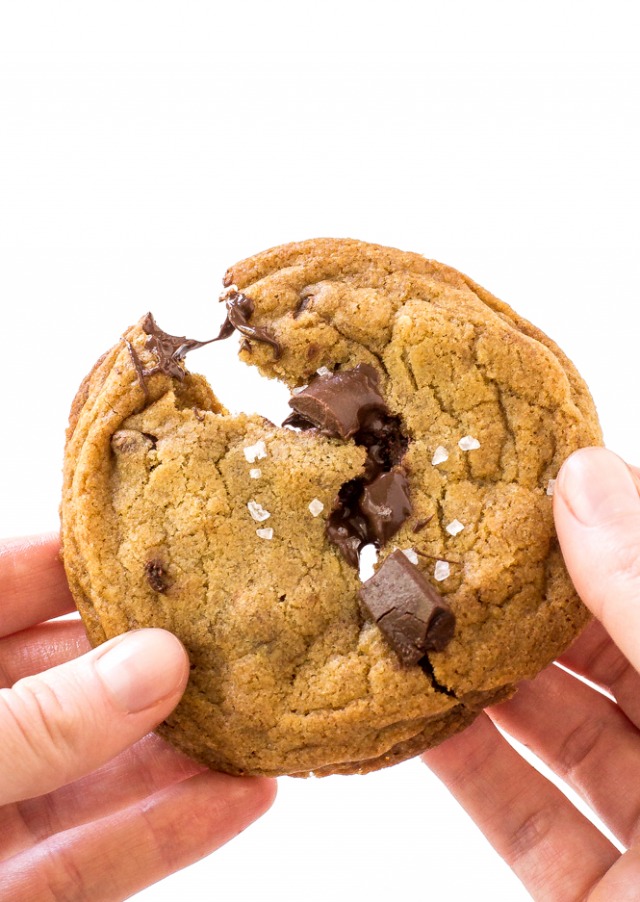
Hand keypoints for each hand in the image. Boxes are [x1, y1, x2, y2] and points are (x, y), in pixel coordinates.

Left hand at [0, 535, 275, 899]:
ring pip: (97, 771)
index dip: (78, 558)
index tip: (162, 539)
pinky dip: (166, 832)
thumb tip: (157, 662)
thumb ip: (42, 718)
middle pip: (70, 678)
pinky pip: (96, 858)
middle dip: (153, 658)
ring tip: (264, 715)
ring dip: (182, 751)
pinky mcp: (18, 891)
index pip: (5, 587)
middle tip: (237, 631)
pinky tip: (240, 799)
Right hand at [423, 447, 639, 899]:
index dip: (601, 527)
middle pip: (608, 650)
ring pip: (558, 732)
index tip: (519, 477)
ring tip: (407, 613)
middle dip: (522, 599)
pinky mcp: (598, 898)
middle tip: (442, 542)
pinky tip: (411, 718)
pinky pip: (526, 817)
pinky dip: (467, 769)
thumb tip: (586, 479)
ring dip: (481, 681)